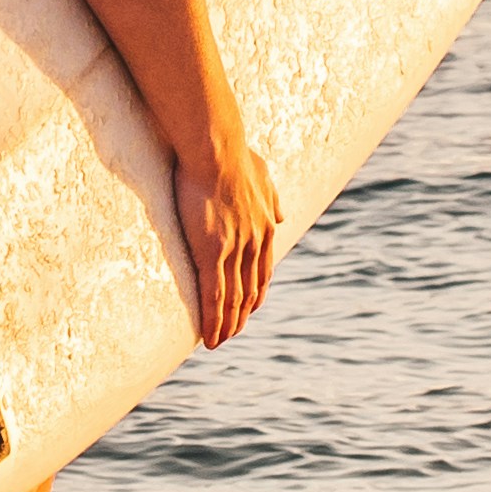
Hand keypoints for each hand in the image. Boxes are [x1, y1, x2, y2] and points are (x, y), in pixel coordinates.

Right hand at [175, 143, 279, 347]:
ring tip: (218, 343)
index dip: (255, 291)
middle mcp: (255, 242)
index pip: (263, 270)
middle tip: (233, 332)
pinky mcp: (212, 252)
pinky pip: (214, 295)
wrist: (217, 148)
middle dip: (242, 314)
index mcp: (265, 227)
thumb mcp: (263, 176)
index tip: (249, 306)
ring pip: (233, 298)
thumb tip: (281, 215)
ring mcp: (235, 249)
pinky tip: (208, 337)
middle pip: (250, 289)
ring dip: (227, 324)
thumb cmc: (233, 155)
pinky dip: (213, 320)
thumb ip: (271, 198)